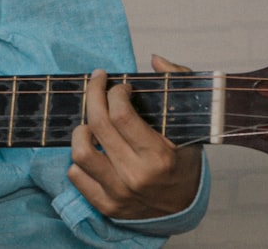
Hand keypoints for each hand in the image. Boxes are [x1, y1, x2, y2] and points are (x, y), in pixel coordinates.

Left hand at [68, 55, 201, 219]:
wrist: (185, 207)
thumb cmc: (183, 159)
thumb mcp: (191, 123)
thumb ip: (179, 84)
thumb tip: (155, 59)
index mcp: (159, 156)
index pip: (121, 115)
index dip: (114, 92)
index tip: (119, 85)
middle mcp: (136, 176)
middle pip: (98, 126)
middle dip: (94, 94)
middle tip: (97, 82)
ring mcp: (119, 193)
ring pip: (80, 152)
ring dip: (82, 129)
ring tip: (92, 122)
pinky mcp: (106, 205)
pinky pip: (75, 176)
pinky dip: (78, 158)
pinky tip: (92, 147)